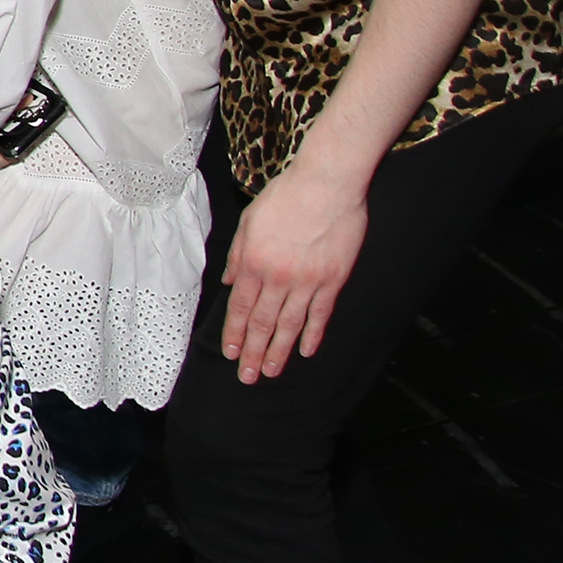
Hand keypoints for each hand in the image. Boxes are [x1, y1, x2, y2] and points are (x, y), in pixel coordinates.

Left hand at [217, 155, 371, 381]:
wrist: (326, 185)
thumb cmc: (285, 198)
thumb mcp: (249, 222)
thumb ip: (238, 255)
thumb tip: (231, 282)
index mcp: (254, 264)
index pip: (241, 308)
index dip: (234, 333)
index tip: (229, 354)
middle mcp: (278, 278)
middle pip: (263, 323)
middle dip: (252, 352)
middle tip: (246, 377)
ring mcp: (308, 281)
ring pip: (290, 325)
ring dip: (279, 351)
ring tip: (269, 372)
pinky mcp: (334, 279)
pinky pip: (321, 314)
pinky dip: (313, 334)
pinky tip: (306, 352)